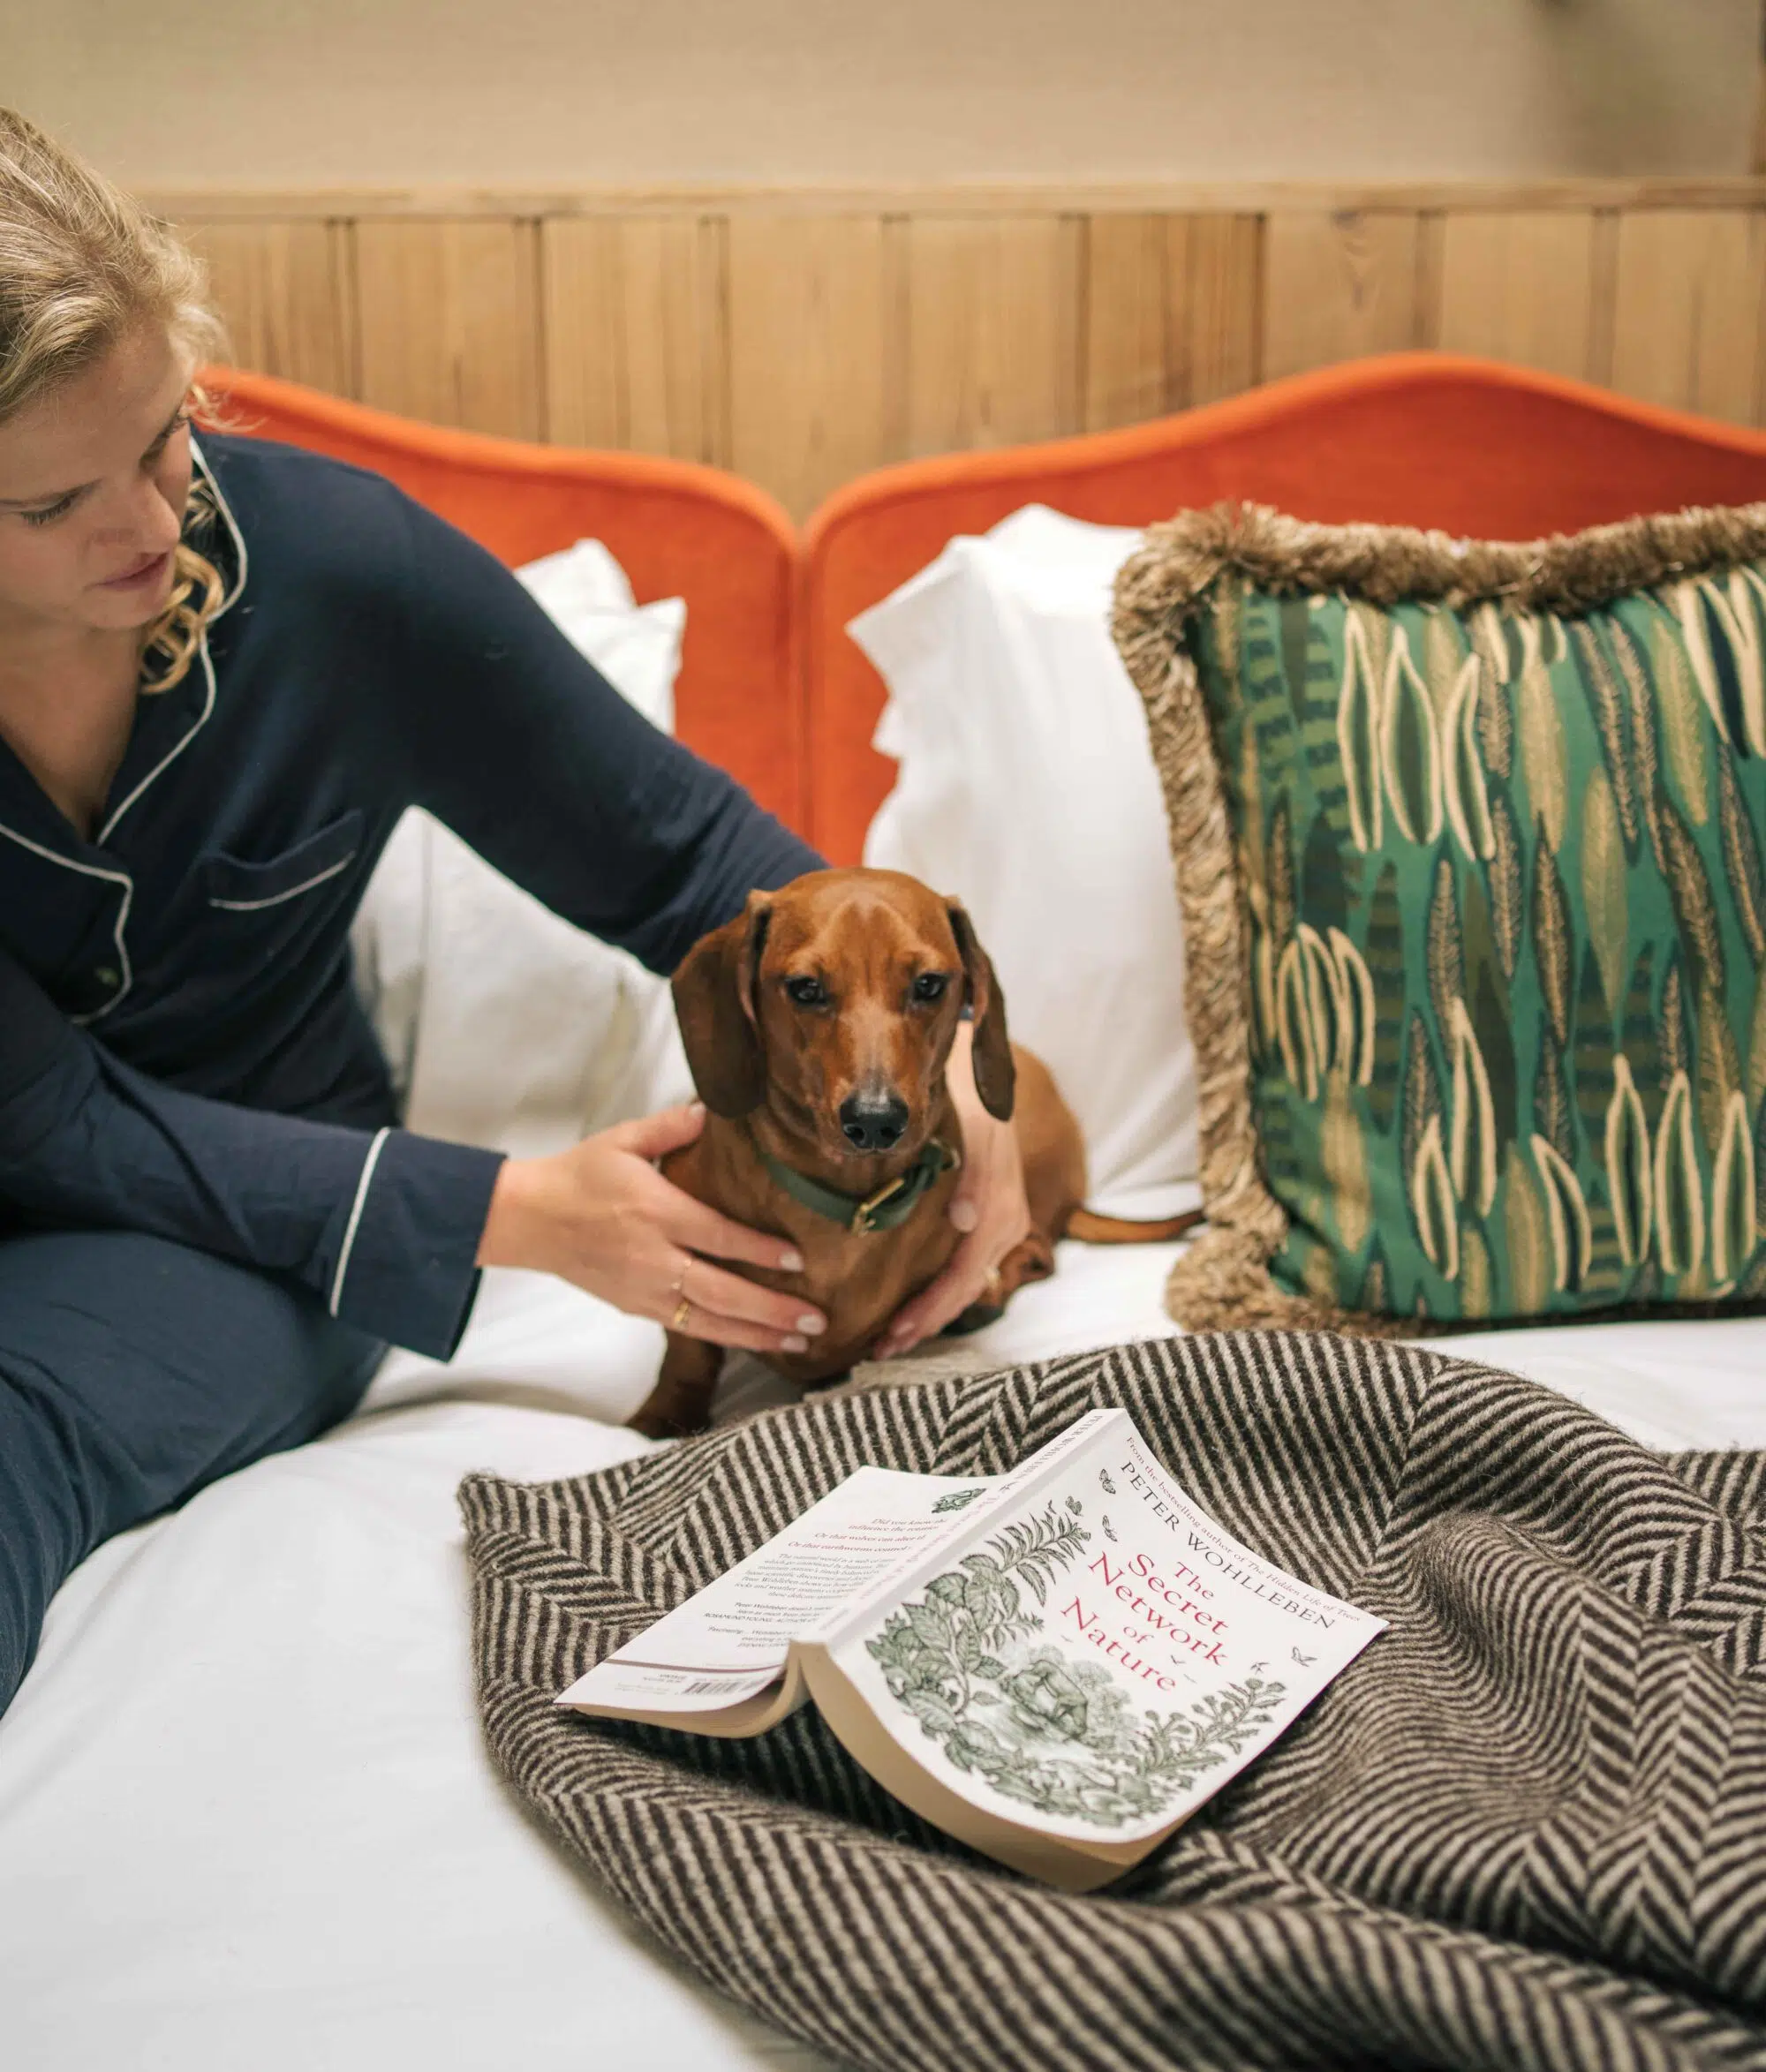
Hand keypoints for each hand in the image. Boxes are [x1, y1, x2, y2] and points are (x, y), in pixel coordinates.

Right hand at [476, 1102, 826, 1356]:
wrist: (530, 1219)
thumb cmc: (579, 1176)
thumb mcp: (623, 1139)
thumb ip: (672, 1127)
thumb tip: (713, 1111)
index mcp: (656, 1212)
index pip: (718, 1236)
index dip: (759, 1250)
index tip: (798, 1259)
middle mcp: (654, 1258)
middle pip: (722, 1291)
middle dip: (773, 1308)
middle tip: (816, 1318)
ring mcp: (645, 1289)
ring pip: (710, 1321)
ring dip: (758, 1334)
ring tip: (800, 1341)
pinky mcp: (637, 1308)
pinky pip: (689, 1328)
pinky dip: (726, 1337)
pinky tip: (757, 1341)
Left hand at [875, 1022, 1030, 1358]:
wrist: (977, 1080)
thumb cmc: (967, 1107)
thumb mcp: (972, 1136)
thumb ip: (974, 1181)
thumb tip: (966, 1222)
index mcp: (999, 1216)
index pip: (958, 1281)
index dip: (925, 1313)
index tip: (890, 1335)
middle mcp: (1004, 1228)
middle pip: (961, 1293)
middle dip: (922, 1325)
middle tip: (880, 1351)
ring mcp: (999, 1228)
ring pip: (964, 1286)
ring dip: (929, 1314)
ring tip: (891, 1337)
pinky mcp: (990, 1222)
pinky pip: (965, 1269)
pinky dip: (940, 1292)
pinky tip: (915, 1304)